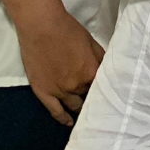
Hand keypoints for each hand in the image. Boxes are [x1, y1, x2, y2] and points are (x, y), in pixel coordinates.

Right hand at [15, 10, 104, 126]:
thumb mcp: (92, 42)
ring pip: (74, 107)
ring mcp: (59, 91)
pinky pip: (55, 111)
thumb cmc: (68, 29)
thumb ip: (101, 59)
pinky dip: (63, 119)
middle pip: (89, 98)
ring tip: (86, 114)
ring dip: (80, 110)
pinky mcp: (43, 92)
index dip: (105, 91)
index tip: (108, 95)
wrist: (41, 25)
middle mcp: (77, 86)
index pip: (103, 89)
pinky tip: (69, 123)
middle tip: (96, 103)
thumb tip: (109, 71)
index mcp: (91, 73)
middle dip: (92, 98)